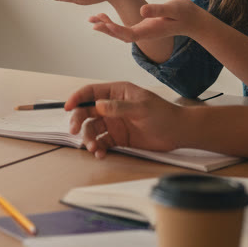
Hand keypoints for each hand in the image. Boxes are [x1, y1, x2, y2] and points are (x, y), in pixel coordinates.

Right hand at [65, 82, 180, 157]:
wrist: (179, 132)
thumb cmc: (164, 114)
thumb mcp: (142, 108)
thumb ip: (119, 107)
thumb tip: (98, 106)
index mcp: (117, 92)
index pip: (91, 92)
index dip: (77, 98)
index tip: (68, 107)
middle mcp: (112, 107)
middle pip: (87, 111)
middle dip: (78, 121)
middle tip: (75, 131)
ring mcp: (114, 123)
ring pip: (92, 129)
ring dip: (89, 138)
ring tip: (93, 148)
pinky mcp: (118, 138)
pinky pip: (102, 142)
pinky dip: (99, 149)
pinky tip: (101, 154)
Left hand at [89, 0, 207, 42]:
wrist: (193, 20)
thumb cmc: (185, 13)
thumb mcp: (173, 8)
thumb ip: (158, 10)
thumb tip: (142, 10)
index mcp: (149, 30)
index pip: (129, 34)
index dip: (116, 30)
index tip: (105, 23)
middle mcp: (144, 33)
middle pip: (121, 35)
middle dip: (106, 29)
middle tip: (92, 20)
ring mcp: (143, 30)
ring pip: (120, 33)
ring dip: (106, 26)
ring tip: (93, 18)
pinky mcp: (143, 26)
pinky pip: (124, 28)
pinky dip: (112, 23)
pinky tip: (104, 17)